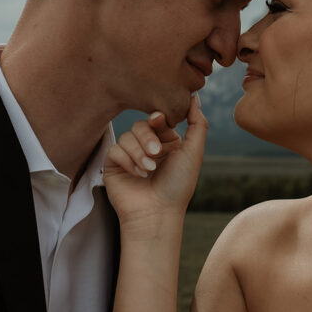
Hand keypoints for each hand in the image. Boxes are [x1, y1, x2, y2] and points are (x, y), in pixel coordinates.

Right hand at [104, 95, 207, 225]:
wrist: (158, 214)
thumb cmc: (178, 186)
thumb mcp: (193, 152)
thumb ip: (197, 124)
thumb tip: (195, 97)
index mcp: (166, 142)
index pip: (158, 119)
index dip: (158, 118)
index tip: (160, 120)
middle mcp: (147, 147)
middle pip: (140, 125)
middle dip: (148, 137)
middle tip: (157, 153)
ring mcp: (129, 155)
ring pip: (127, 136)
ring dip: (139, 152)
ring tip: (149, 169)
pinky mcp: (114, 165)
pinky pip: (115, 150)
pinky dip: (128, 161)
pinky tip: (139, 175)